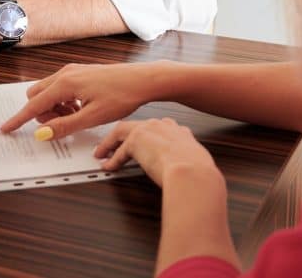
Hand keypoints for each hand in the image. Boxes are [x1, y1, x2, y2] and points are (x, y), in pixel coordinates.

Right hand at [0, 61, 169, 137]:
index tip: (5, 129)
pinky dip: (64, 101)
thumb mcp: (92, 118)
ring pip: (48, 92)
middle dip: (42, 114)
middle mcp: (65, 74)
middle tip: (63, 124)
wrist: (143, 80)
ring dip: (54, 108)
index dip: (18, 120)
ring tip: (77, 116)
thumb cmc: (122, 96)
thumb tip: (41, 133)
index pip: (33, 105)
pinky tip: (82, 108)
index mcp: (65, 84)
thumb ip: (64, 126)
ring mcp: (72, 71)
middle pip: (36, 96)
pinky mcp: (80, 72)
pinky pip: (60, 87)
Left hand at [95, 118, 218, 187]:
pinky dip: (113, 159)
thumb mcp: (196, 164)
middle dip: (126, 135)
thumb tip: (188, 174)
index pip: (161, 128)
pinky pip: (120, 151)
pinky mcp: (136, 141)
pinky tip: (108, 166)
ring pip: (123, 132)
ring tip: (103, 152)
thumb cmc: (198, 172)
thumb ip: (188, 164)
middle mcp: (164, 127)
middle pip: (138, 126)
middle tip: (116, 143)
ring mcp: (149, 131)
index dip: (150, 135)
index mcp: (180, 133)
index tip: (145, 142)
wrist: (192, 172)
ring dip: (111, 143)